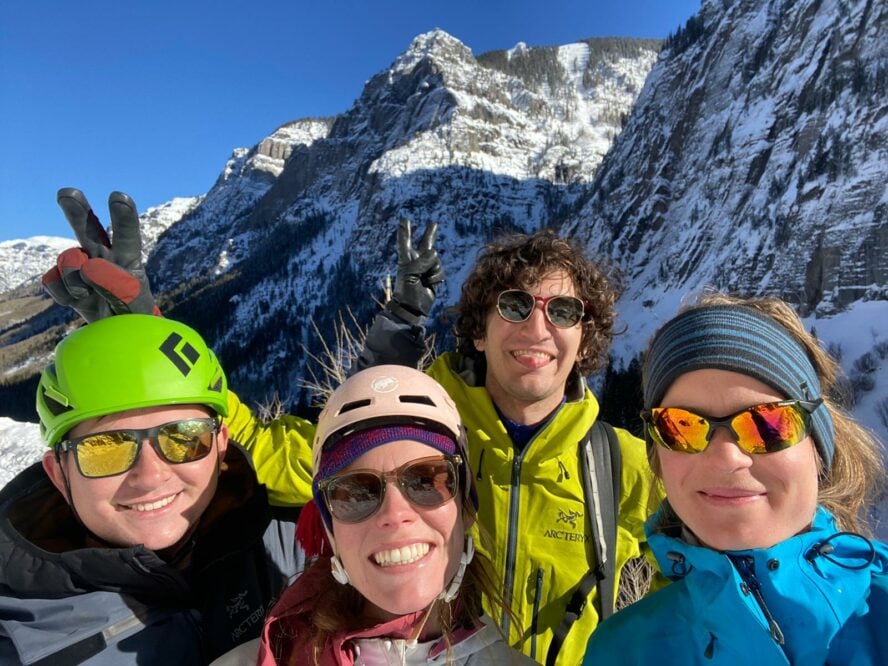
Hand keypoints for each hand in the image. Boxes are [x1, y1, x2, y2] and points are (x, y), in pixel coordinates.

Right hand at [42, 188, 159, 321]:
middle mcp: (103, 257)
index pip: (127, 235)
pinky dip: (63, 293)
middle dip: (77, 210)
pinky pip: (53, 280)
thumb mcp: (135, 305)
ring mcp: (81, 269)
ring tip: (88, 294)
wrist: (117, 337)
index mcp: (127, 258)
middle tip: (68, 193)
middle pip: (88, 228)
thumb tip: (88, 265)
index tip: (119, 197)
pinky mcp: (64, 285)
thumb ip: (118, 285)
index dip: (123, 216)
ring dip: (75, 277)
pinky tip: (78, 300)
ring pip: (69, 257)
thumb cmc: (134, 319)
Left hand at [386, 218, 443, 324]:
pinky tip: (430, 284)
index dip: (405, 232)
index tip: (405, 220)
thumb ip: (421, 262)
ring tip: (424, 280)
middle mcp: (417, 261)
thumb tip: (434, 252)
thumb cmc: (407, 291)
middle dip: (430, 234)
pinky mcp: (434, 276)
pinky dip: (436, 277)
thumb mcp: (410, 275)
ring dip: (432, 270)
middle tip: (434, 224)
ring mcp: (426, 268)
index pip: (405, 243)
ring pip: (436, 260)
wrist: (413, 308)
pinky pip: (440, 270)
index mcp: (406, 260)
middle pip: (425, 244)